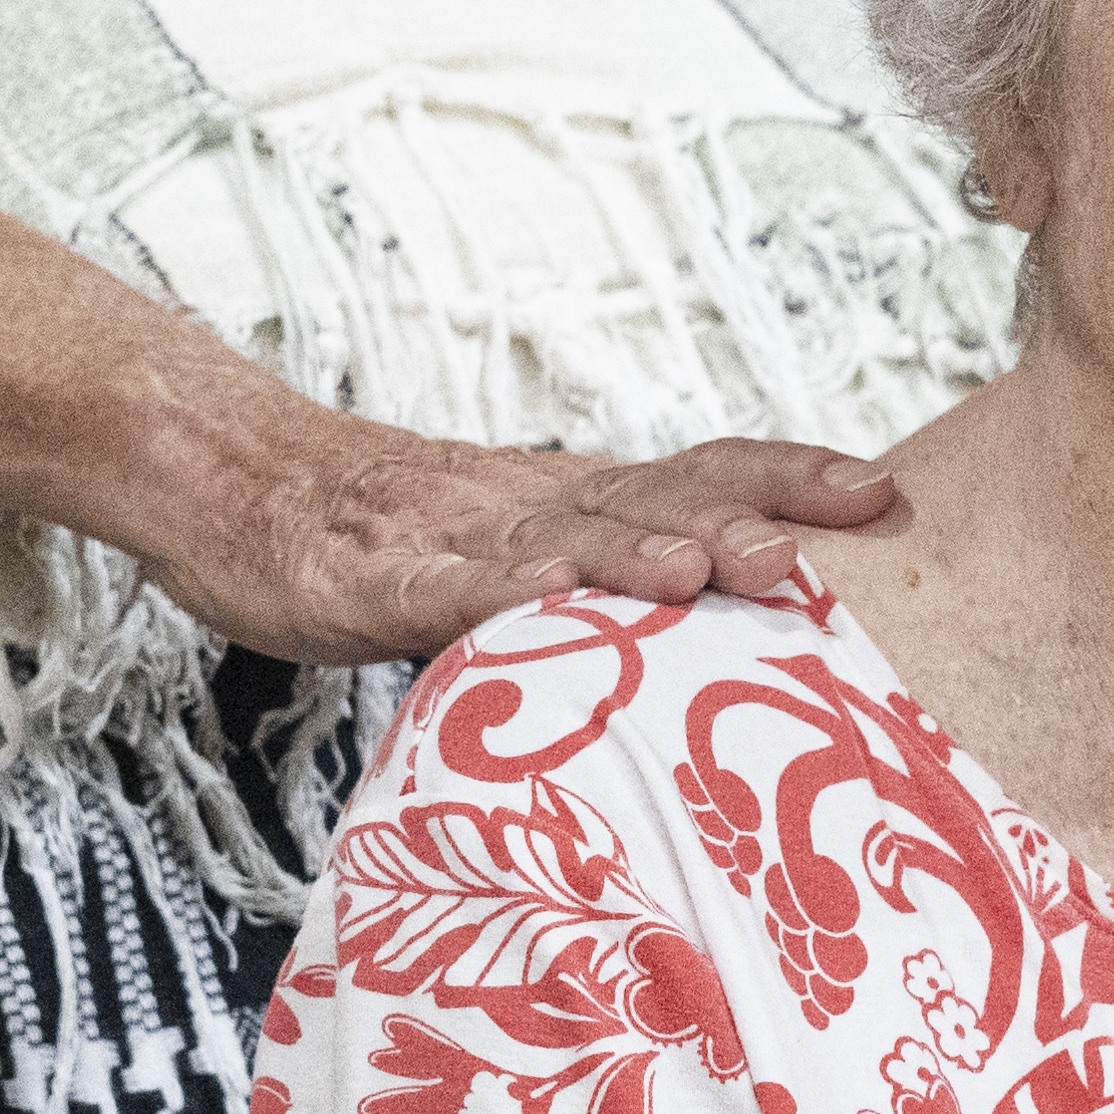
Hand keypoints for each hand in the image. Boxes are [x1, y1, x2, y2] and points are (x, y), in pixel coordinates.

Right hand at [155, 406, 903, 667]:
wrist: (236, 485)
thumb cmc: (380, 534)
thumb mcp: (505, 553)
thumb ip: (595, 585)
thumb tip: (712, 643)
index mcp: (569, 495)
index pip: (695, 470)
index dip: (782, 475)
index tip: (877, 488)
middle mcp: (529, 501)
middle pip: (650, 496)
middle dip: (737, 517)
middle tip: (817, 549)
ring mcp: (453, 537)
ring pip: (560, 535)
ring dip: (636, 550)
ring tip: (704, 570)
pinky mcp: (374, 579)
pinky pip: (442, 587)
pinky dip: (498, 588)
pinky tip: (545, 593)